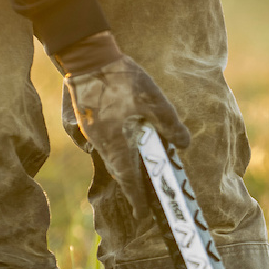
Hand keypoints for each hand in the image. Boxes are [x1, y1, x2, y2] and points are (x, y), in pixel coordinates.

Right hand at [58, 32, 189, 218]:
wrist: (86, 54)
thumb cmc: (120, 76)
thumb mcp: (153, 99)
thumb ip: (169, 123)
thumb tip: (183, 144)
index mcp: (114, 140)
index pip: (127, 177)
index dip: (135, 196)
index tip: (142, 213)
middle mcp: (98, 139)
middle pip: (116, 168)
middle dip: (130, 182)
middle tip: (141, 194)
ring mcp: (88, 129)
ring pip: (108, 153)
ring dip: (122, 161)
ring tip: (136, 164)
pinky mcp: (85, 118)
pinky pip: (100, 140)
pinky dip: (113, 144)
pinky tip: (123, 134)